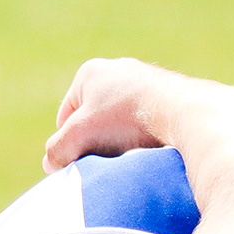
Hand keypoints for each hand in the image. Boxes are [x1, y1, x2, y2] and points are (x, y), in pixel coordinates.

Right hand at [46, 57, 184, 169]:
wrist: (182, 112)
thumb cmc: (126, 119)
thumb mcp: (80, 136)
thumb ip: (58, 149)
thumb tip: (51, 163)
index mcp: (90, 73)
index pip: (66, 116)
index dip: (69, 143)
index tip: (78, 163)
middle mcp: (118, 70)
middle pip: (96, 118)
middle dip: (97, 141)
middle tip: (103, 162)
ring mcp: (147, 81)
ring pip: (123, 121)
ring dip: (122, 141)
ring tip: (129, 158)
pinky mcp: (170, 95)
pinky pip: (147, 122)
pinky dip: (145, 137)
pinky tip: (150, 151)